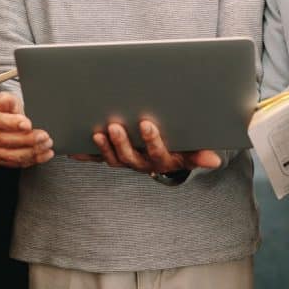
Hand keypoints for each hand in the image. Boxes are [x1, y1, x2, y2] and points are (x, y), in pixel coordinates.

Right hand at [0, 92, 53, 167]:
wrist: (6, 116)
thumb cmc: (7, 107)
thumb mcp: (8, 97)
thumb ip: (7, 100)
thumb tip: (5, 102)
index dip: (12, 124)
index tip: (28, 124)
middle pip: (5, 140)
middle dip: (27, 139)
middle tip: (43, 136)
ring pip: (11, 155)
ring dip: (31, 152)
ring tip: (46, 145)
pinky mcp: (3, 158)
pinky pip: (17, 163)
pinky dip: (33, 160)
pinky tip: (44, 154)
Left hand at [77, 120, 220, 173]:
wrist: (167, 156)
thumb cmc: (180, 147)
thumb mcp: (191, 150)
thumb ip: (200, 154)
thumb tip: (215, 159)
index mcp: (163, 160)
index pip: (157, 153)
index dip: (152, 141)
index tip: (147, 125)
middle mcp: (142, 163)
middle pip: (130, 157)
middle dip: (122, 143)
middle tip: (115, 127)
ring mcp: (126, 161)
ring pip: (113, 159)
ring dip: (104, 148)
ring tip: (98, 133)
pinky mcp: (112, 157)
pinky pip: (97, 159)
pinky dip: (85, 155)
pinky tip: (73, 150)